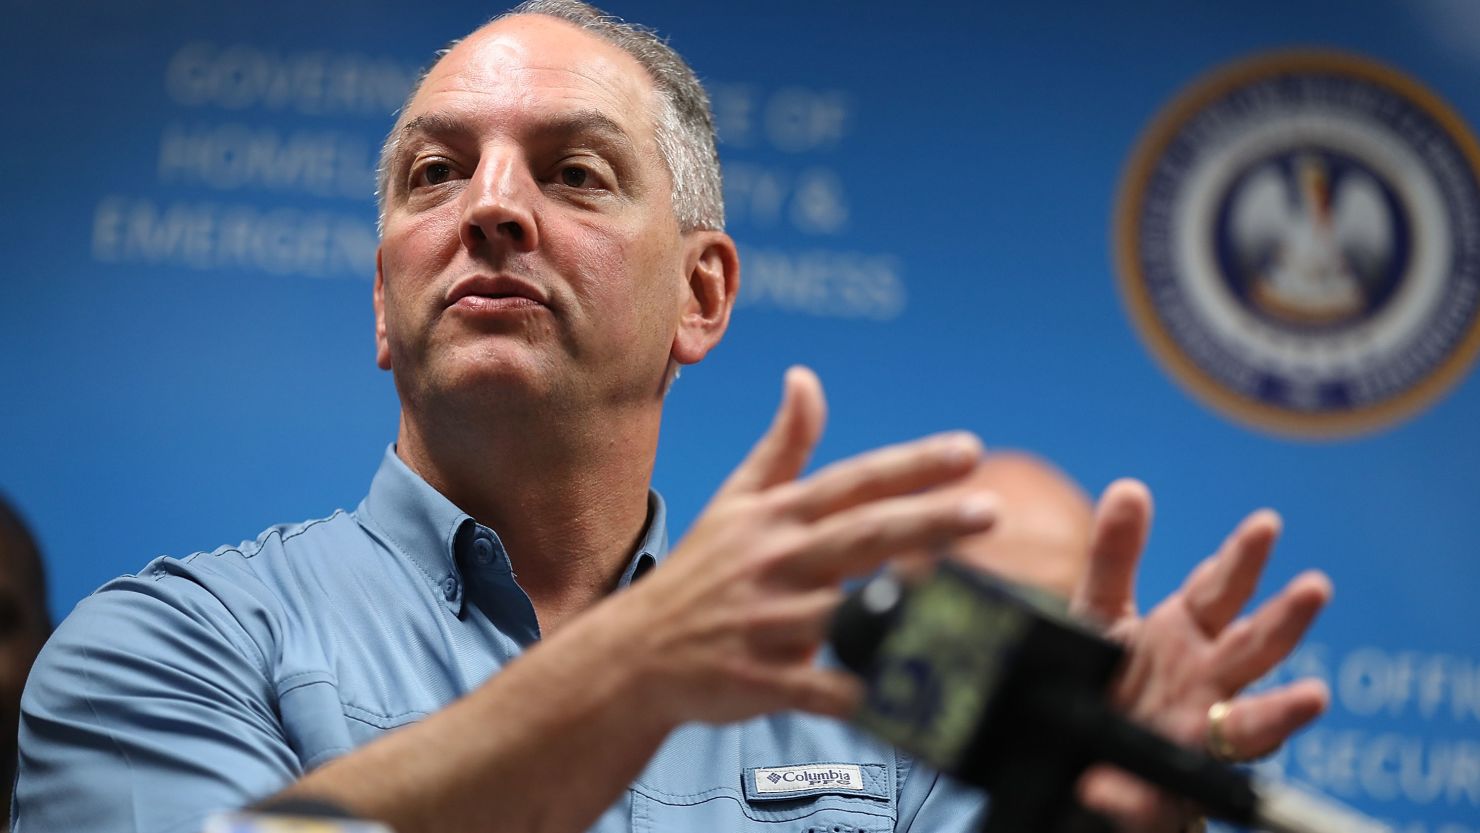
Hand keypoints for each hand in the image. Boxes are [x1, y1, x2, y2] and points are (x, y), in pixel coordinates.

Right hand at [616, 367, 998, 726]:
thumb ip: (783, 446)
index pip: (853, 482)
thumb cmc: (700, 575)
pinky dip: (851, 692)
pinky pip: (814, 687)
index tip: (969, 450)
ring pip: (841, 612)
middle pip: (860, 536)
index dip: (911, 465)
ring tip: (966, 604)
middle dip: (926, 522)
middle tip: (990, 512)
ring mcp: (763, 621)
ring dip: (899, 608)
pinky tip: (897, 696)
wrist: (633, 654)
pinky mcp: (754, 678)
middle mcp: (774, 562)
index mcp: (776, 517)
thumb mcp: (735, 502)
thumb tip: (806, 377)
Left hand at [1070, 480, 1331, 830]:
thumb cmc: (1109, 675)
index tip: (1264, 525)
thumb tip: (1132, 488)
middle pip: (1253, 647)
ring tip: (1313, 698)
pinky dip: (1137, 796)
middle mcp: (1206, 680)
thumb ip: (1113, 557)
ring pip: (1251, 724)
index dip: (1242, 559)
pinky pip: (1156, 797)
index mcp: (1187, 633)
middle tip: (1314, 589)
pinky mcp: (1169, 787)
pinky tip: (1115, 787)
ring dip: (1282, 713)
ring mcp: (1199, 734)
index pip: (1220, 590)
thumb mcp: (1097, 614)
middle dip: (1285, 621)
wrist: (1085, 751)